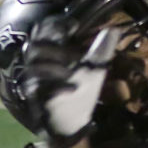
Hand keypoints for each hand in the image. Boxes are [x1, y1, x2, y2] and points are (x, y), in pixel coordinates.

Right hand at [22, 17, 120, 147]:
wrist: (74, 123)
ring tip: (72, 71)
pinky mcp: (35, 98)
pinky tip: (73, 89)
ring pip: (34, 66)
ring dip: (55, 66)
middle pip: (34, 46)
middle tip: (76, 55)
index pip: (44, 30)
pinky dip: (56, 87)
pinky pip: (38, 89)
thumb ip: (101, 49)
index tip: (75, 25)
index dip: (55, 24)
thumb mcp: (95, 70)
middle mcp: (40, 64)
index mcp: (53, 52)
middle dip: (56, 47)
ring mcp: (35, 81)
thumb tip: (113, 29)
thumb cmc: (81, 93)